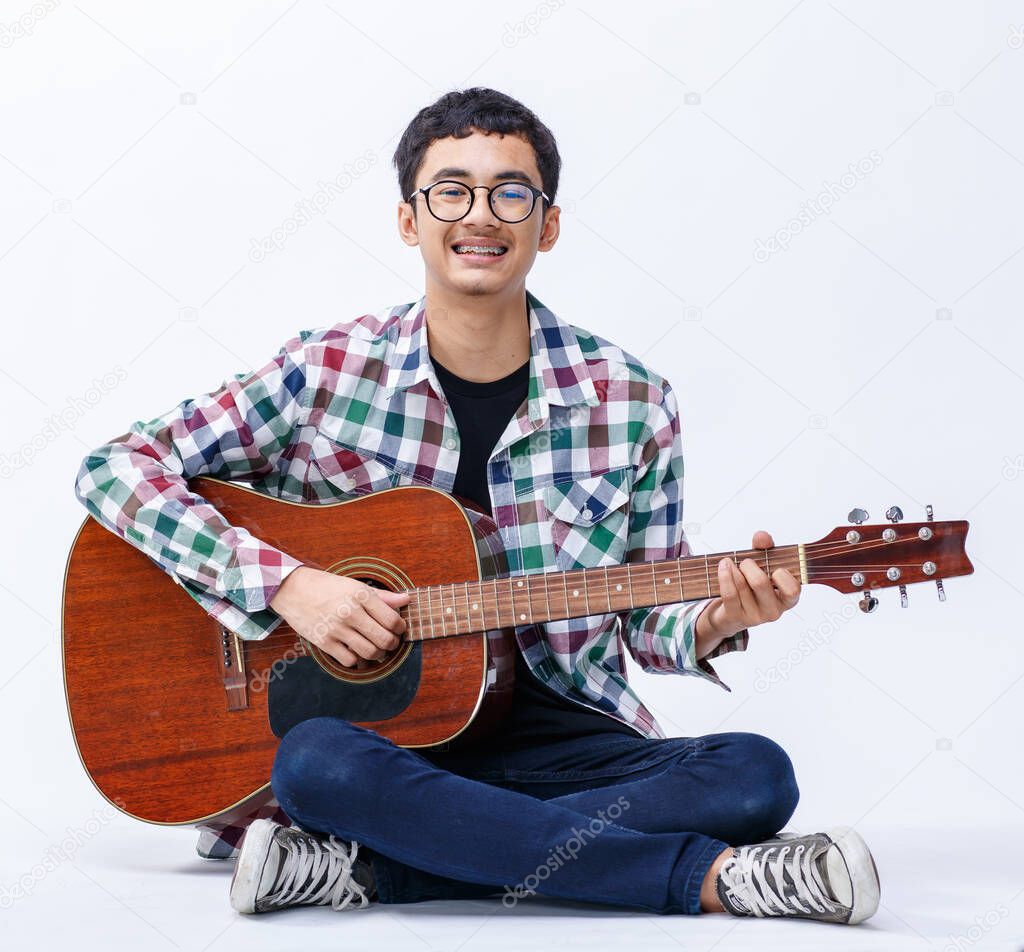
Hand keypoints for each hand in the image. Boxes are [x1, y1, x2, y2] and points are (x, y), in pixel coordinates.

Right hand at [269, 566, 410, 666]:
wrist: (293, 590)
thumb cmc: (328, 587)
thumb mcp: (355, 586)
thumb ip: (382, 596)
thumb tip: (406, 600)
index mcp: (361, 595)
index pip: (392, 620)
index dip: (400, 628)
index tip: (398, 628)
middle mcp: (350, 612)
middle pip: (384, 639)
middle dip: (393, 644)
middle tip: (391, 642)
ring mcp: (336, 629)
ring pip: (370, 652)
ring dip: (379, 654)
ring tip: (378, 649)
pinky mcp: (324, 642)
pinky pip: (350, 660)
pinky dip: (357, 659)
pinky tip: (357, 650)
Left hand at [701, 530, 800, 640]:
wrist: (729, 613)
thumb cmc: (751, 587)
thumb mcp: (762, 566)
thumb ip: (765, 549)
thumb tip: (762, 537)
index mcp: (787, 599)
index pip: (793, 590)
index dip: (783, 576)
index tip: (775, 567)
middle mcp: (773, 611)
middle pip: (760, 583)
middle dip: (749, 565)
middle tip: (746, 562)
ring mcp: (754, 616)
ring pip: (742, 585)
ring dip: (733, 568)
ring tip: (728, 562)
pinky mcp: (736, 617)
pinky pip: (729, 593)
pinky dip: (724, 576)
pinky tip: (723, 567)